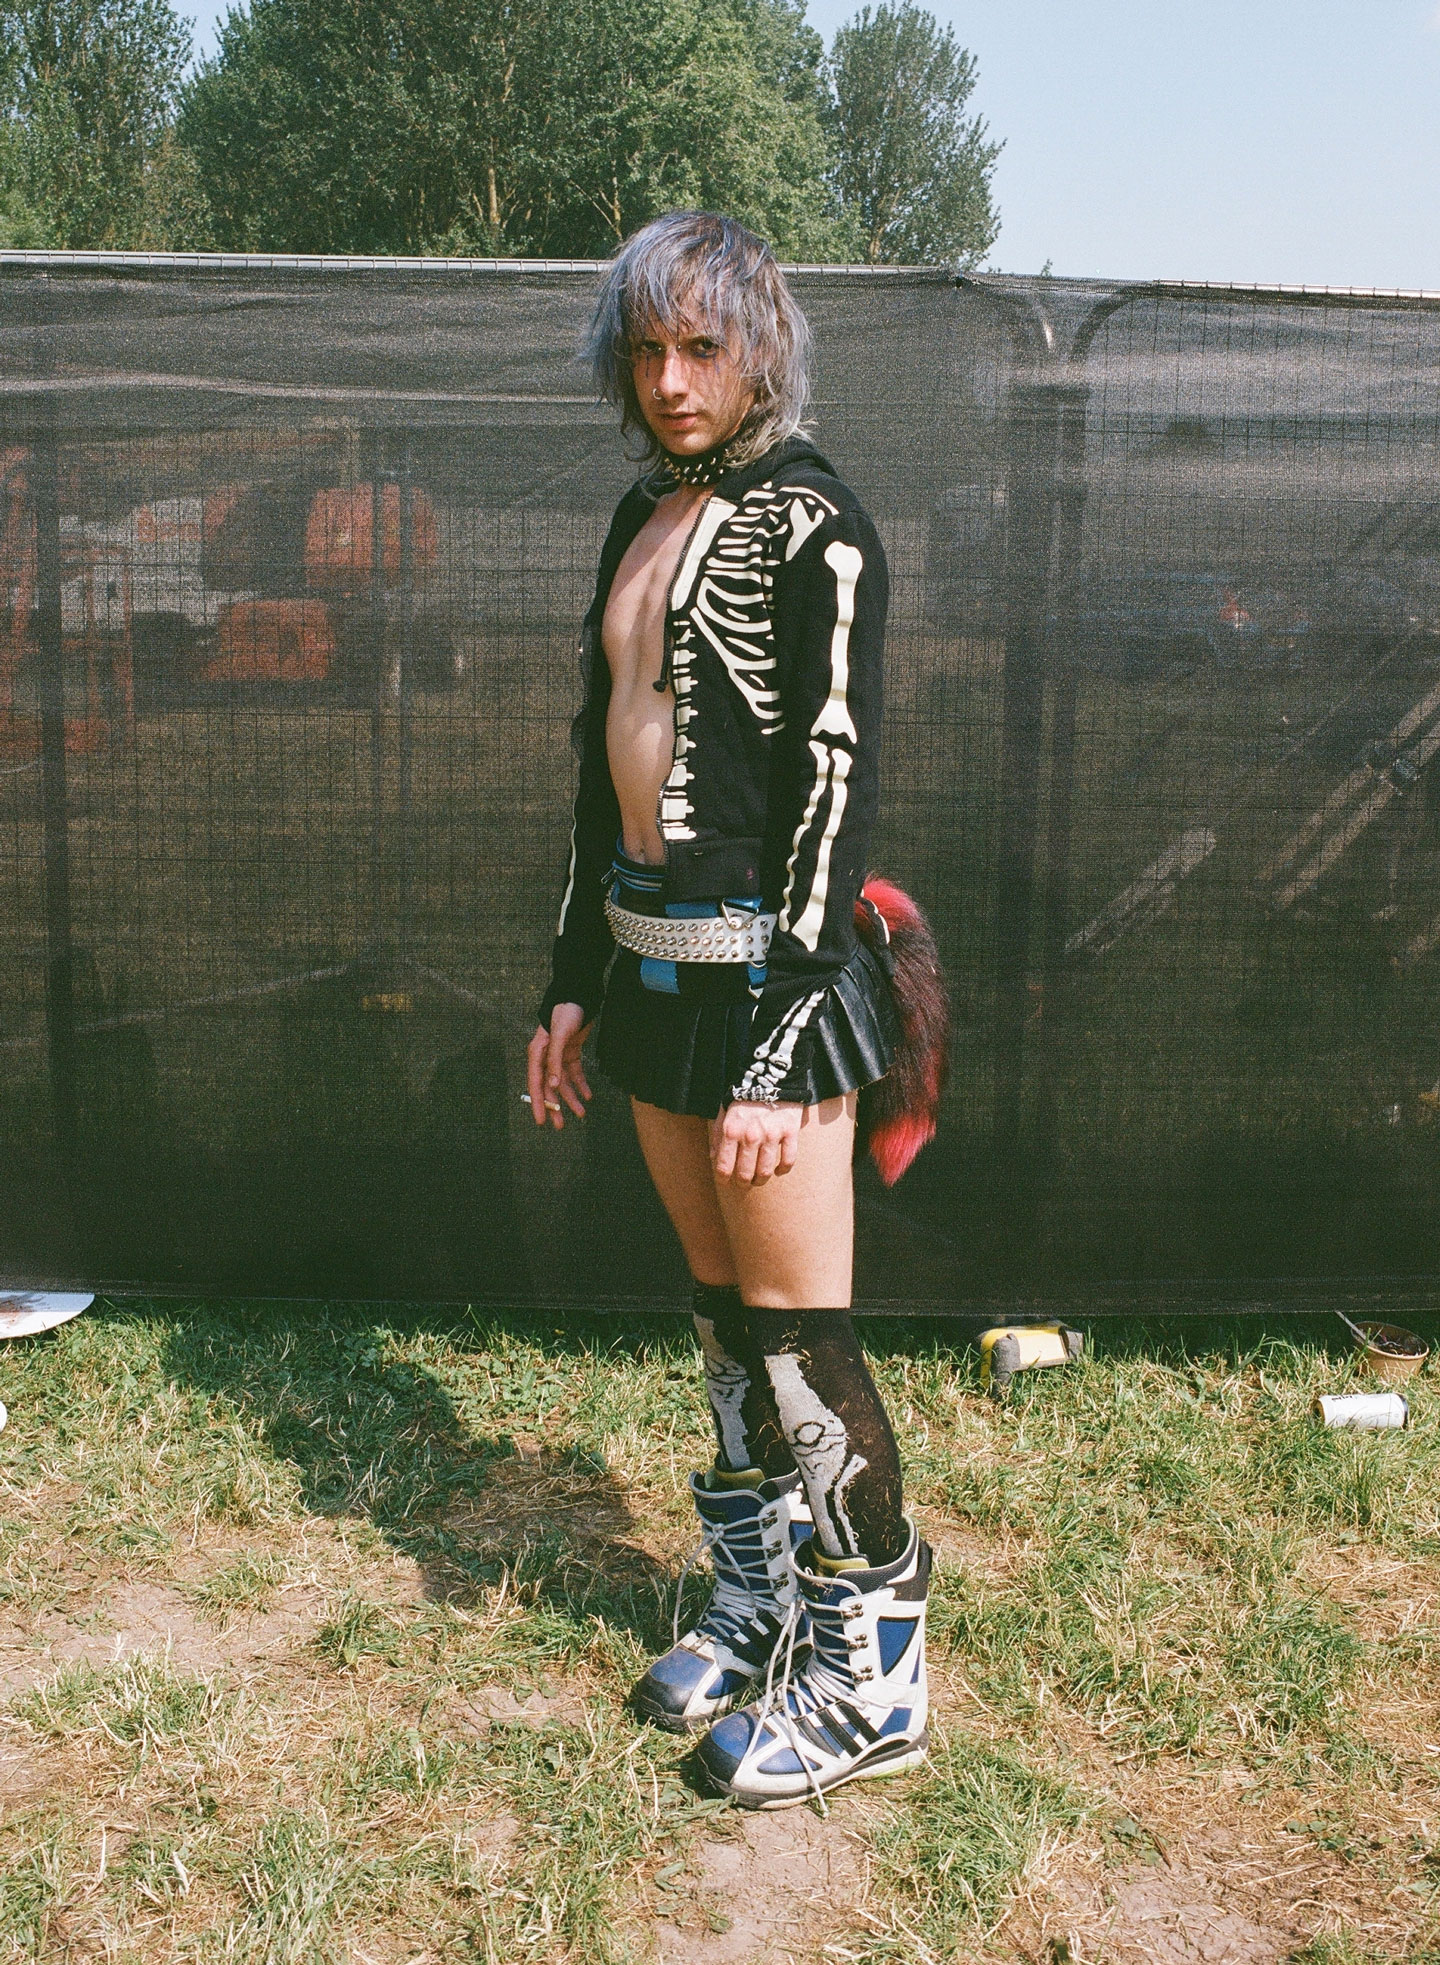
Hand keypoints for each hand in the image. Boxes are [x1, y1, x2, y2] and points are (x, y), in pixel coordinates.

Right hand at [526, 1003, 591, 1129]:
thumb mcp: (560, 1035)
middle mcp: (545, 1057)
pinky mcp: (570, 1052)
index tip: (541, 1121)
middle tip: (561, 1126)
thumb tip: (553, 1085)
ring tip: (582, 1114)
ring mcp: (558, 1055)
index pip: (536, 1084)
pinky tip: (588, 1095)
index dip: (539, 1103)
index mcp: (537, 1053)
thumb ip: (555, 1060)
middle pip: (549, 1087)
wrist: (578, 995)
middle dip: (555, 1106)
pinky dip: (581, 1084)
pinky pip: (575, 1073)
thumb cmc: (566, 1012)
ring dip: (571, 1098)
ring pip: (563, 1083)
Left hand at [711, 1101, 801, 1184]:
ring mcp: (772, 1135)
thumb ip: (717, 1136)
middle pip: (745, 1174)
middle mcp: (750, 1135)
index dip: (724, 1180)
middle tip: (745, 1183)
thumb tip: (714, 1159)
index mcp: (731, 1130)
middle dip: (743, 1183)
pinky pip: (788, 1161)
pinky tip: (778, 1171)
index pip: (724, 1167)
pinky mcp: (790, 1132)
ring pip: (765, 1171)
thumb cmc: (744, 1096)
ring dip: (761, 1180)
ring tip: (759, 1179)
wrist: (770, 1075)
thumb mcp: (724, 1112)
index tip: (727, 1182)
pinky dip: (782, 1170)